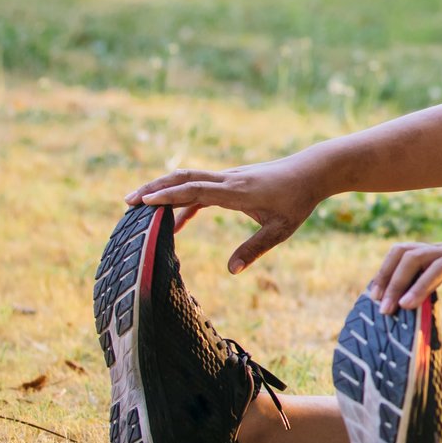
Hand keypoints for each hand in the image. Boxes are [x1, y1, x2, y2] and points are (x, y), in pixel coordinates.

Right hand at [124, 157, 325, 273]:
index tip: (145, 202)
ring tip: (139, 207)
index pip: (196, 191)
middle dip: (155, 188)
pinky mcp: (231, 181)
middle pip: (184, 179)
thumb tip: (232, 271)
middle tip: (129, 202)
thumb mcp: (281, 229)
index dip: (170, 196)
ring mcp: (228, 178)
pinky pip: (201, 188)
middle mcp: (228, 181)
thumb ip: (255, 248)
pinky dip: (185, 201)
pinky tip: (176, 223)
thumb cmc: (298, 200)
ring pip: (189, 180)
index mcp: (237, 192)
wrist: (312, 171)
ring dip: (165, 190)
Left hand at [366, 214, 441, 342]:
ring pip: (441, 265)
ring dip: (420, 286)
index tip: (372, 296)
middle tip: (384, 310)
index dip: (385, 271)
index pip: (404, 251)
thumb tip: (414, 297)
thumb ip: (441, 270)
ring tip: (406, 309)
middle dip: (394, 280)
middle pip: (414, 255)